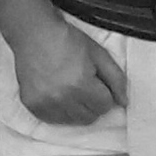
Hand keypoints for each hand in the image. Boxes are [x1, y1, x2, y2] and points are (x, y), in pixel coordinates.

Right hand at [11, 17, 129, 125]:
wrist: (34, 34)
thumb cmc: (68, 41)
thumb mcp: (99, 54)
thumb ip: (116, 79)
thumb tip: (124, 102)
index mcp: (80, 83)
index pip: (105, 106)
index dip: (104, 94)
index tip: (97, 83)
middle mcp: (62, 97)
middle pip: (90, 117)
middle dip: (93, 104)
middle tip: (85, 86)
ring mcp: (45, 103)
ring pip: (73, 121)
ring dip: (77, 109)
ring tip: (71, 90)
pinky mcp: (32, 106)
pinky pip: (54, 120)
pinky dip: (60, 112)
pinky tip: (58, 95)